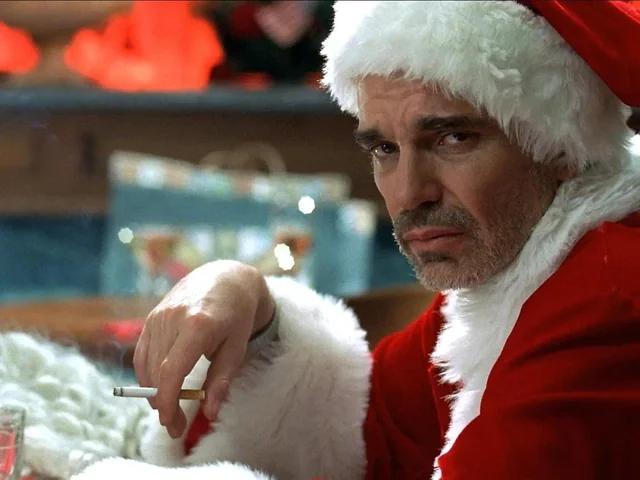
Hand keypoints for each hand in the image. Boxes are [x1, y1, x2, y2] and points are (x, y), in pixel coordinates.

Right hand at [133, 260, 274, 437]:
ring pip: (147, 365)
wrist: (226, 279)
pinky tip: (159, 388)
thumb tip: (209, 412)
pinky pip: (142, 353)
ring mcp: (158, 316)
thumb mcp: (237, 347)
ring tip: (170, 409)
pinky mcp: (151, 317)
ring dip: (154, 391)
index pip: (172, 371)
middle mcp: (173, 319)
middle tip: (176, 426)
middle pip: (157, 372)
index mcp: (197, 325)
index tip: (172, 423)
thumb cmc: (237, 315)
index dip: (168, 401)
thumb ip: (221, 379)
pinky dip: (147, 374)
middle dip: (163, 404)